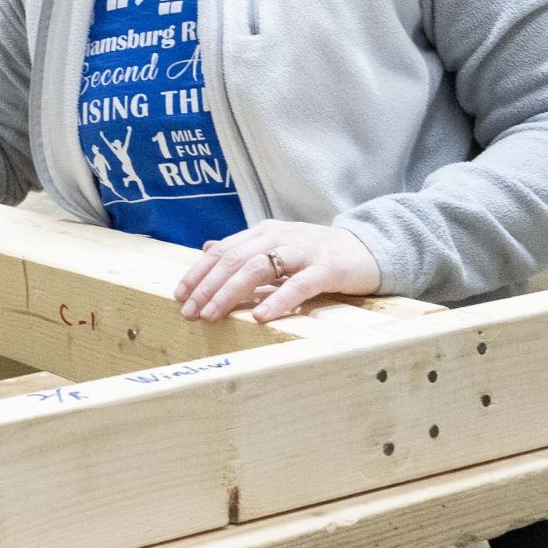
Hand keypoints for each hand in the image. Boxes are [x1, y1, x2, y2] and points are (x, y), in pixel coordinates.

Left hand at [174, 220, 380, 323]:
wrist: (368, 249)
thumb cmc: (317, 252)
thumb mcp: (277, 245)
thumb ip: (244, 248)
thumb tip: (208, 248)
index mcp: (263, 231)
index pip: (222, 250)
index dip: (198, 272)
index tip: (179, 294)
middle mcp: (278, 236)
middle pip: (234, 260)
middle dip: (207, 286)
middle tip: (189, 311)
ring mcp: (302, 251)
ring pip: (258, 268)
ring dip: (230, 293)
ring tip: (212, 314)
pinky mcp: (326, 269)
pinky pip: (298, 285)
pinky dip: (277, 300)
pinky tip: (260, 316)